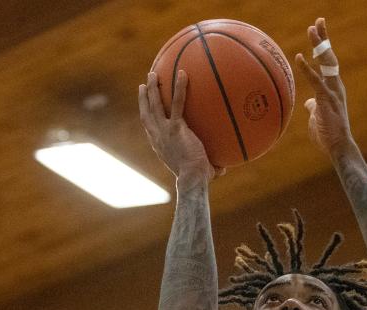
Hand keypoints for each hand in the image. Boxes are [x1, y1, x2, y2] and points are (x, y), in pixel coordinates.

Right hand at [138, 70, 224, 187]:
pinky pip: (178, 103)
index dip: (146, 117)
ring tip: (152, 74)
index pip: (150, 129)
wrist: (193, 179)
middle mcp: (158, 137)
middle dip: (143, 98)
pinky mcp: (176, 128)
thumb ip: (211, 166)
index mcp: (159, 146)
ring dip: (152, 88)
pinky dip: (179, 88)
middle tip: (143, 85)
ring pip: (154, 105)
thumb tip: (223, 168)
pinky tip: (183, 74)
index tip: (145, 108)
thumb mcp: (202, 171)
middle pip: (146, 114)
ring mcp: (164, 131)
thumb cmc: (198, 179)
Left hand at [294, 18, 353, 155]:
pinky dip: (307, 69)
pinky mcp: (327, 101)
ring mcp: (333, 92)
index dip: (324, 45)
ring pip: (327, 64)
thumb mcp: (318, 116)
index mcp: (334, 88)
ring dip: (319, 46)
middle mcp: (336, 86)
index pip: (328, 62)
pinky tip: (299, 57)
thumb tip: (308, 103)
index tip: (319, 30)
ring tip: (312, 29)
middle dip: (324, 39)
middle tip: (318, 21)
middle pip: (330, 57)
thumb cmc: (329, 135)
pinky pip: (316, 81)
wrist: (338, 148)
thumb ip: (314, 106)